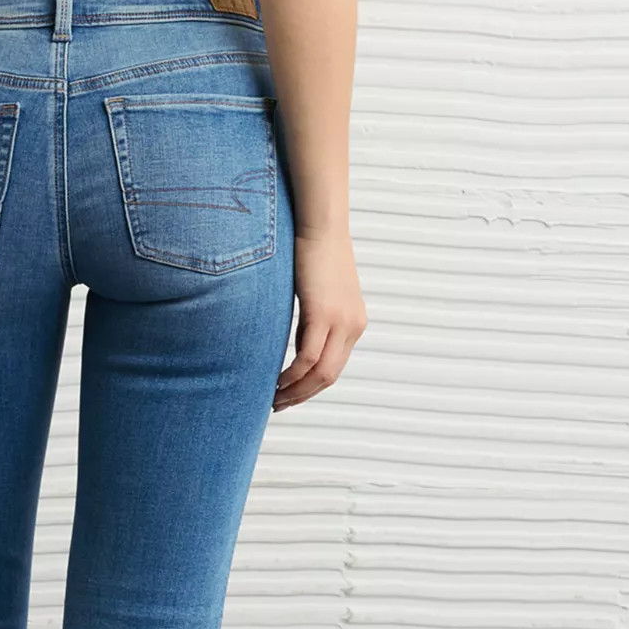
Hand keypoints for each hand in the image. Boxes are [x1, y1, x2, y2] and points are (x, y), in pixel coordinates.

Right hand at [273, 227, 365, 410]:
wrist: (320, 224)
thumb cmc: (313, 250)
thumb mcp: (316, 291)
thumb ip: (312, 317)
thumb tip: (295, 338)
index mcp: (354, 323)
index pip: (334, 367)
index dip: (311, 387)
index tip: (289, 395)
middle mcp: (353, 326)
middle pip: (330, 376)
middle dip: (303, 396)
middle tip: (278, 405)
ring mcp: (341, 322)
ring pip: (320, 373)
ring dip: (296, 391)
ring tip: (274, 398)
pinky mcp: (323, 314)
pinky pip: (307, 358)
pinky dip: (291, 375)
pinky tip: (276, 381)